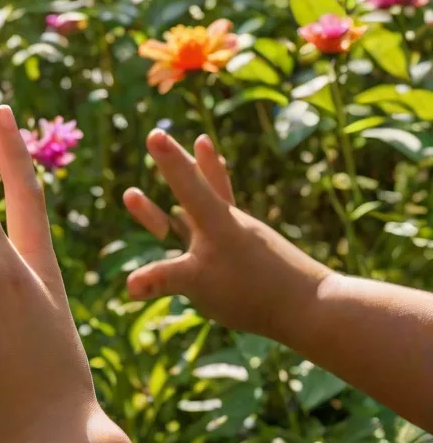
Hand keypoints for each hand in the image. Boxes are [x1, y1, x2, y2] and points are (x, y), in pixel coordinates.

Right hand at [123, 129, 330, 340]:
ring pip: (216, 198)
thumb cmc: (253, 291)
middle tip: (161, 135)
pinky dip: (214, 214)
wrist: (313, 308)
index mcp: (214, 220)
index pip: (184, 182)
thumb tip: (128, 286)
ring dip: (204, 173)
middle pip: (199, 182)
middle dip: (179, 161)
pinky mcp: (253, 253)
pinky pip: (226, 226)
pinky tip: (215, 222)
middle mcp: (228, 220)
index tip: (155, 134)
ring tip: (204, 145)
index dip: (168, 160)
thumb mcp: (200, 284)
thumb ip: (162, 279)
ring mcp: (243, 235)